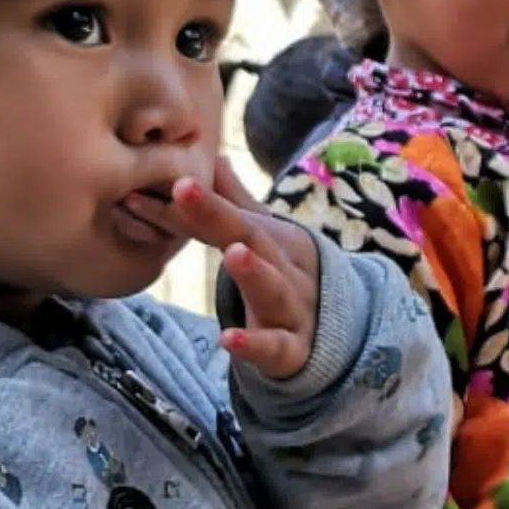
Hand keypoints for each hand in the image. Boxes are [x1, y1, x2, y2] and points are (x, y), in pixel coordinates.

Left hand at [128, 159, 322, 378]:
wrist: (338, 336)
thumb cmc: (286, 281)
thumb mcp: (267, 243)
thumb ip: (237, 206)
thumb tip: (214, 159)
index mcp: (278, 240)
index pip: (232, 217)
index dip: (200, 201)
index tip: (170, 179)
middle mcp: (288, 269)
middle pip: (254, 239)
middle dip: (219, 215)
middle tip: (184, 190)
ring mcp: (294, 309)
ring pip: (273, 289)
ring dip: (254, 272)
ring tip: (233, 254)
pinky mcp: (293, 349)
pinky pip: (276, 346)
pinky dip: (255, 344)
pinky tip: (228, 339)